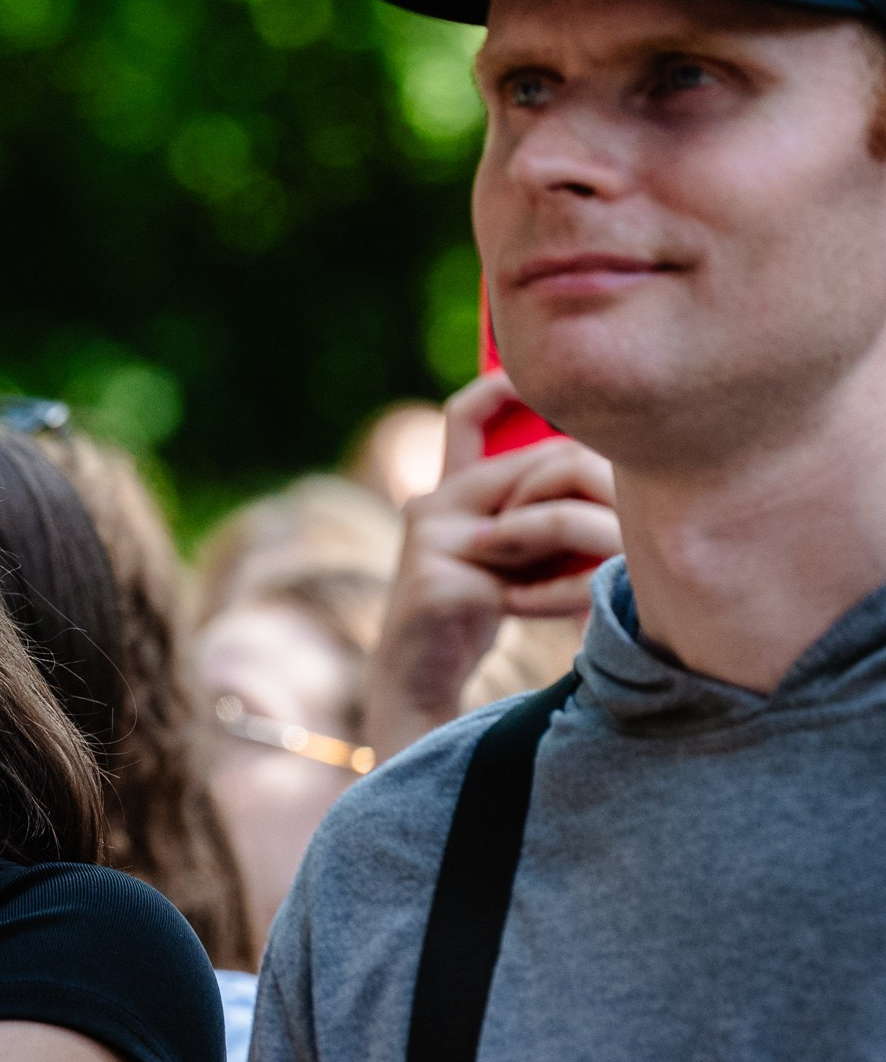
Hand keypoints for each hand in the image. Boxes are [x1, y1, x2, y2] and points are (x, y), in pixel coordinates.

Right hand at [365, 373, 618, 762]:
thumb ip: (539, 508)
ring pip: (545, 518)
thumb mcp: (514, 549)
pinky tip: (578, 611)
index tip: (545, 381)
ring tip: (621, 569)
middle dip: (605, 489)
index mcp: (447, 489)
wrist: (420, 680)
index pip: (468, 415)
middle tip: (641, 521)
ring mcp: (430, 543)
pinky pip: (529, 579)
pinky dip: (565, 596)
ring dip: (597, 545)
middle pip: (543, 464)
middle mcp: (431, 504)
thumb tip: (615, 469)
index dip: (503, 387)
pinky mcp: (437, 585)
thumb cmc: (480, 610)